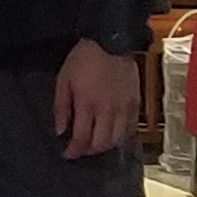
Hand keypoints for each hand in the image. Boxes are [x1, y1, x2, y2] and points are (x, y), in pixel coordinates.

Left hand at [54, 43, 141, 159]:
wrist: (112, 41)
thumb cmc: (84, 59)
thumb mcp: (64, 80)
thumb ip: (61, 108)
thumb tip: (60, 131)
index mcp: (88, 104)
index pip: (82, 138)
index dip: (74, 151)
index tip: (67, 155)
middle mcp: (108, 110)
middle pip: (101, 143)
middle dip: (88, 151)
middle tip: (80, 149)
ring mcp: (124, 108)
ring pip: (117, 140)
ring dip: (105, 146)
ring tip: (95, 143)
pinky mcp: (136, 104)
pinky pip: (131, 129)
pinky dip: (121, 137)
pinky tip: (112, 134)